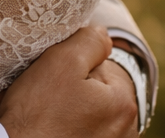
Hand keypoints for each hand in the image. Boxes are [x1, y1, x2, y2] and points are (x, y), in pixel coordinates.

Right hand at [0, 27, 139, 137]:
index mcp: (124, 103)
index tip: (54, 78)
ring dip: (75, 109)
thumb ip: (90, 41)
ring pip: (92, 113)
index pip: (101, 65)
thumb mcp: (62, 61)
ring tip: (50, 115)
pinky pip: (86, 132)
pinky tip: (55, 130)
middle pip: (99, 91)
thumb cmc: (37, 112)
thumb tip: (103, 35)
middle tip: (49, 97)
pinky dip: (72, 129)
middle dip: (77, 89)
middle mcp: (127, 130)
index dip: (74, 65)